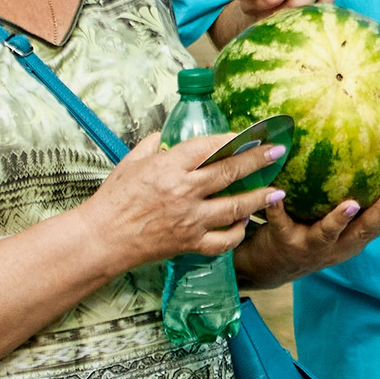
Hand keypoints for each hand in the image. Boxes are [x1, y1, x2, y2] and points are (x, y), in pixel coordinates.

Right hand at [85, 131, 288, 271]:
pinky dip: (237, 233)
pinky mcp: (189, 244)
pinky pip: (223, 241)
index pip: (209, 147)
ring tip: (277, 191)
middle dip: (258, 160)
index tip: (251, 134)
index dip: (233, 139)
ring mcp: (189, 220)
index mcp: (168, 167)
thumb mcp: (131, 162)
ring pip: (235, 208)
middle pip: (230, 173)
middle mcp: (184, 192)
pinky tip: (245, 223)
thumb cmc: (113, 199)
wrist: (101, 239)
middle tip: (278, 152)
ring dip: (259, 198)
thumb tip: (170, 134)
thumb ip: (154, 144)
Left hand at [235, 176, 379, 291]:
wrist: (269, 266)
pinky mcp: (284, 243)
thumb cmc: (307, 233)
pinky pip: (281, 223)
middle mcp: (336, 246)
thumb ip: (348, 199)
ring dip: (340, 219)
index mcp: (352, 240)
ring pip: (328, 234)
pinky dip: (278, 209)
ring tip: (350, 204)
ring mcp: (311, 247)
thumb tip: (366, 152)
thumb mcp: (332, 224)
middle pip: (363, 231)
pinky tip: (278, 192)